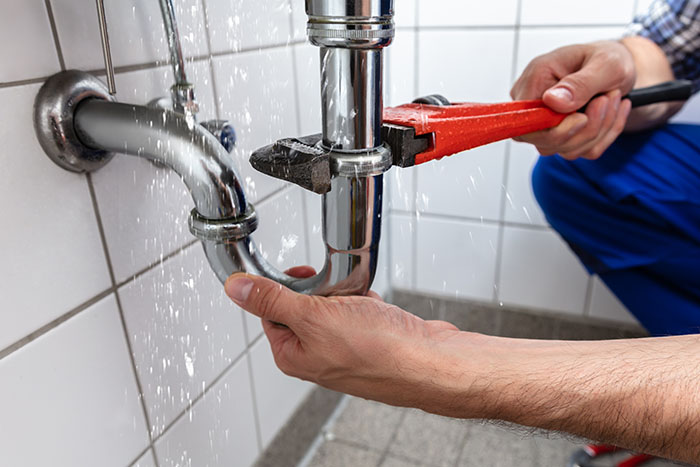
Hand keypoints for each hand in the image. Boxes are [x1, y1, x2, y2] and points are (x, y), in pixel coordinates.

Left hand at [224, 269, 487, 411]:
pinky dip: (367, 302)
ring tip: (361, 300)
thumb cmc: (378, 350)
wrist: (430, 362)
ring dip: (346, 294)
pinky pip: (360, 310)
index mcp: (293, 354)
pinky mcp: (370, 340)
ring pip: (334, 305)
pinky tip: (377, 307)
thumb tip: (236, 289)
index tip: (301, 275)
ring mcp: (345, 348)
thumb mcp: (313, 317)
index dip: (284, 287)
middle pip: (304, 305)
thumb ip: (272, 300)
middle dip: (323, 289)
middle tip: (337, 290)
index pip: (270, 311)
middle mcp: (317, 355)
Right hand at [511, 40, 635, 159]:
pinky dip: (604, 136)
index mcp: (535, 79)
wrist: (621, 68)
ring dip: (599, 130)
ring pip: (566, 149)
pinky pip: (581, 151)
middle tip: (609, 99)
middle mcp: (534, 104)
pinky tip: (611, 112)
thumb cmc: (610, 59)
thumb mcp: (606, 63)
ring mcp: (545, 123)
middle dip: (586, 129)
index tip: (583, 117)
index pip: (525, 122)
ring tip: (612, 99)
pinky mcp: (561, 136)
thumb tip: (551, 101)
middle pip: (545, 142)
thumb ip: (579, 83)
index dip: (553, 130)